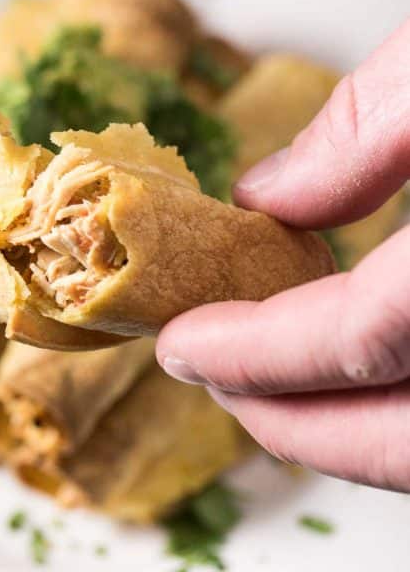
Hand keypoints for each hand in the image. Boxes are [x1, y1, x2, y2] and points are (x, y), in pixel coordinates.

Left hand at [157, 20, 409, 489]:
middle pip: (405, 441)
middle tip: (215, 378)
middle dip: (291, 422)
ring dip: (351, 434)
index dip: (257, 355)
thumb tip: (273, 195)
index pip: (356, 342)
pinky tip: (370, 365)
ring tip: (274, 382)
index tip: (185, 346)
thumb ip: (362, 130)